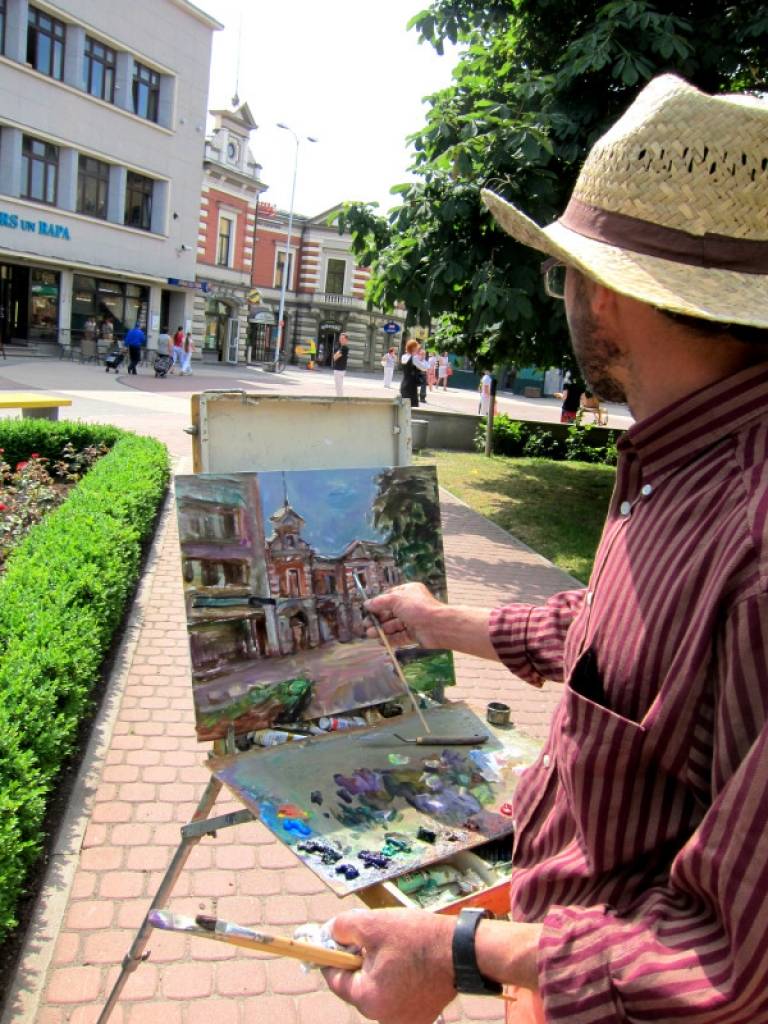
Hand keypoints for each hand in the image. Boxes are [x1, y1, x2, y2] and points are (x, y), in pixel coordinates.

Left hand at [322, 909, 455, 1023]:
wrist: (462, 951)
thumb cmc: (418, 938)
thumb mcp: (373, 923)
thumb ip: (343, 927)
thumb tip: (330, 933)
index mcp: (368, 998)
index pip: (336, 979)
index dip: (331, 956)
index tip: (329, 942)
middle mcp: (383, 1017)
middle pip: (357, 986)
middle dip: (359, 961)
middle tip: (370, 939)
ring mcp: (403, 1020)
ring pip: (377, 991)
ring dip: (379, 971)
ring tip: (395, 949)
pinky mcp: (419, 1017)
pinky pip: (396, 997)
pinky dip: (396, 981)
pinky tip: (408, 962)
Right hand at [365, 582, 443, 647]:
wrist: (438, 626)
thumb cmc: (419, 607)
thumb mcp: (396, 599)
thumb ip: (380, 602)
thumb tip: (367, 604)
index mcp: (408, 592)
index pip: (390, 597)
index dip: (378, 604)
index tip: (368, 610)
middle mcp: (411, 606)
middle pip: (390, 613)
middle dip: (378, 619)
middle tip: (367, 625)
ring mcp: (413, 621)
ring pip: (394, 626)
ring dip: (382, 630)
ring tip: (370, 634)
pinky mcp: (415, 634)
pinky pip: (400, 636)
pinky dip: (390, 639)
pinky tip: (380, 641)